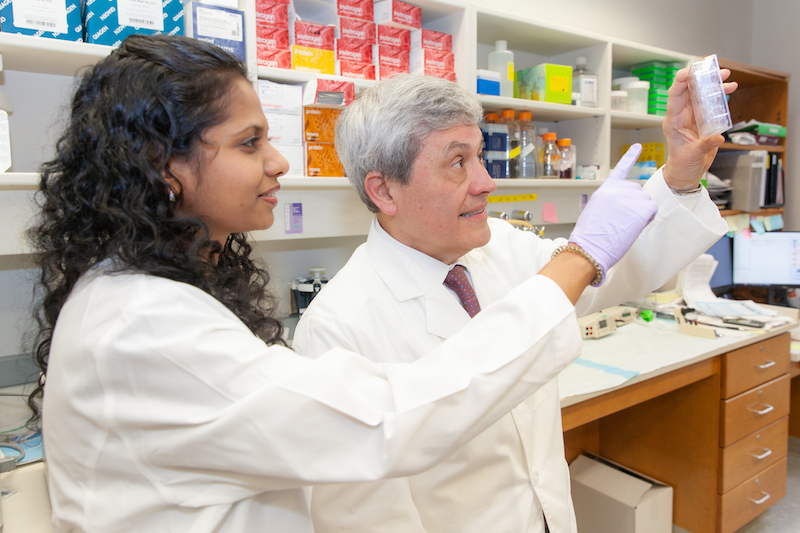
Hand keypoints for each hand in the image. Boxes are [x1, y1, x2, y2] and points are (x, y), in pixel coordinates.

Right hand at [568, 144, 656, 284]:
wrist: (589, 248)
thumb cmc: (590, 236)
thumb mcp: (595, 211)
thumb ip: (610, 202)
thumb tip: (623, 207)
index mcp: (605, 189)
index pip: (621, 169)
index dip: (630, 157)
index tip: (638, 146)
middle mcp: (618, 189)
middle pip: (638, 191)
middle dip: (634, 205)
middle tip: (621, 222)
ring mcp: (630, 198)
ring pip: (646, 201)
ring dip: (640, 213)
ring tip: (624, 226)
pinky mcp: (641, 209)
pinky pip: (652, 210)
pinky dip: (647, 218)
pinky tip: (635, 225)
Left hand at [662, 66, 737, 190]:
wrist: (686, 173)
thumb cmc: (682, 164)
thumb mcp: (692, 155)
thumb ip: (705, 145)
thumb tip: (718, 137)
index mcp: (674, 121)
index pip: (675, 96)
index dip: (680, 82)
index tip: (689, 71)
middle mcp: (682, 115)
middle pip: (690, 91)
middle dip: (702, 78)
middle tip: (716, 70)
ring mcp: (693, 117)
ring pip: (701, 95)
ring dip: (713, 85)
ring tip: (726, 77)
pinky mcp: (703, 120)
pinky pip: (710, 104)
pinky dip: (719, 96)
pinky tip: (729, 89)